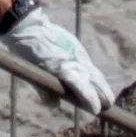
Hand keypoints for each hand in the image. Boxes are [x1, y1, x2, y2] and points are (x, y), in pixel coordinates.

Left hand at [1, 0, 116, 116]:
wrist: (29, 26)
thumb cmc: (26, 51)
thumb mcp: (33, 73)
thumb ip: (44, 90)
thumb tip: (54, 106)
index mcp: (63, 68)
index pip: (83, 88)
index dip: (91, 99)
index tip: (96, 110)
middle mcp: (74, 61)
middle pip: (94, 80)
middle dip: (103, 93)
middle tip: (109, 105)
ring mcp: (77, 53)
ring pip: (94, 72)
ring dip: (102, 85)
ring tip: (108, 97)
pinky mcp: (76, 47)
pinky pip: (88, 63)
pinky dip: (93, 74)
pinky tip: (96, 81)